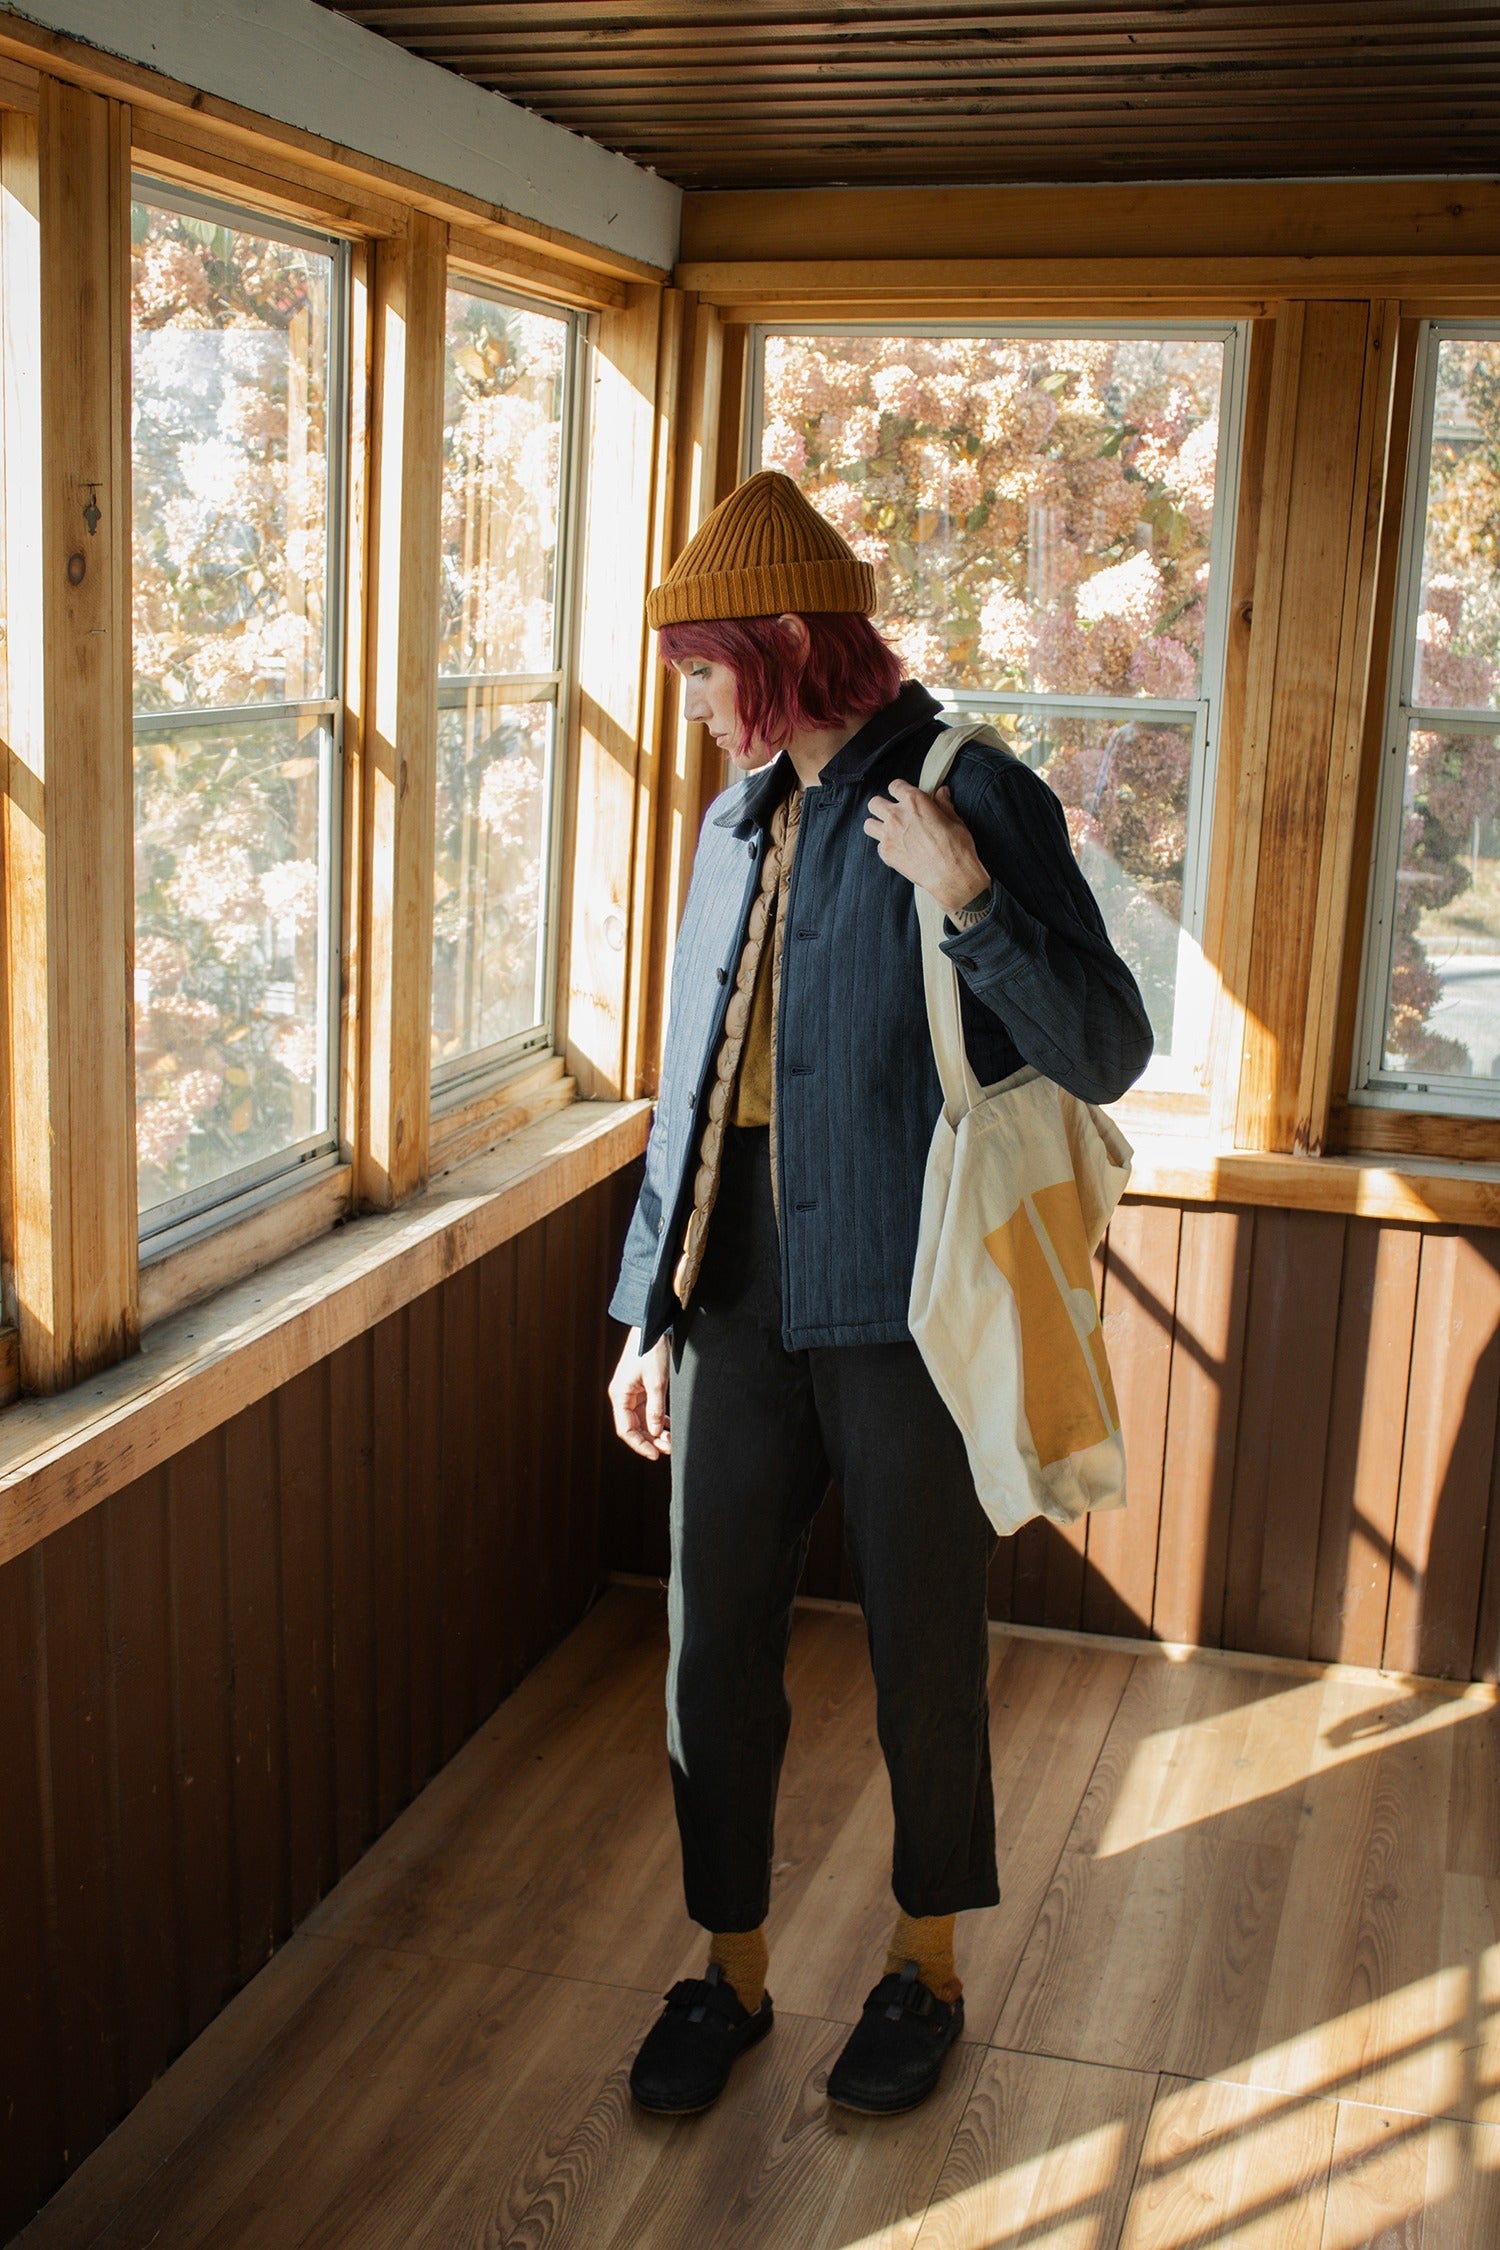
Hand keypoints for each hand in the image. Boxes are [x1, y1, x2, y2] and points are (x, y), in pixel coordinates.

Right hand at [609, 1327, 671, 1460]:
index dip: (640, 1445)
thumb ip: (655, 1409)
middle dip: (650, 1440)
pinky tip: (668, 1427)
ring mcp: (631, 1392)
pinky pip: (646, 1410)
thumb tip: (654, 1432)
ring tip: (670, 1441)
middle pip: (633, 1427)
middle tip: (668, 1449)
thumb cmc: (651, 1351)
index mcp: (620, 1395)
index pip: (626, 1429)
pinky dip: (656, 1419)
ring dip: (654, 1431)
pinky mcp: (640, 1387)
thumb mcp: (657, 1382)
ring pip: (641, 1420)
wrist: (651, 1326)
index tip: (655, 1455)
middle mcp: (622, 1396)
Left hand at [863, 780, 990, 917]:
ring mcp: (888, 835)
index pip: (895, 786)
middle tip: (893, 812)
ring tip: (889, 830)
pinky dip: (885, 846)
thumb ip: (943, 804)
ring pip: (869, 824)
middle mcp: (897, 815)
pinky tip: (898, 849)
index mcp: (914, 801)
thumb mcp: (954, 819)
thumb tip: (941, 793)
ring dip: (877, 825)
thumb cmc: (956, 847)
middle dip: (882, 806)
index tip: (903, 795)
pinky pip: (878, 845)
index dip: (900, 790)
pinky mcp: (886, 853)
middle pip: (874, 803)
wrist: (952, 875)